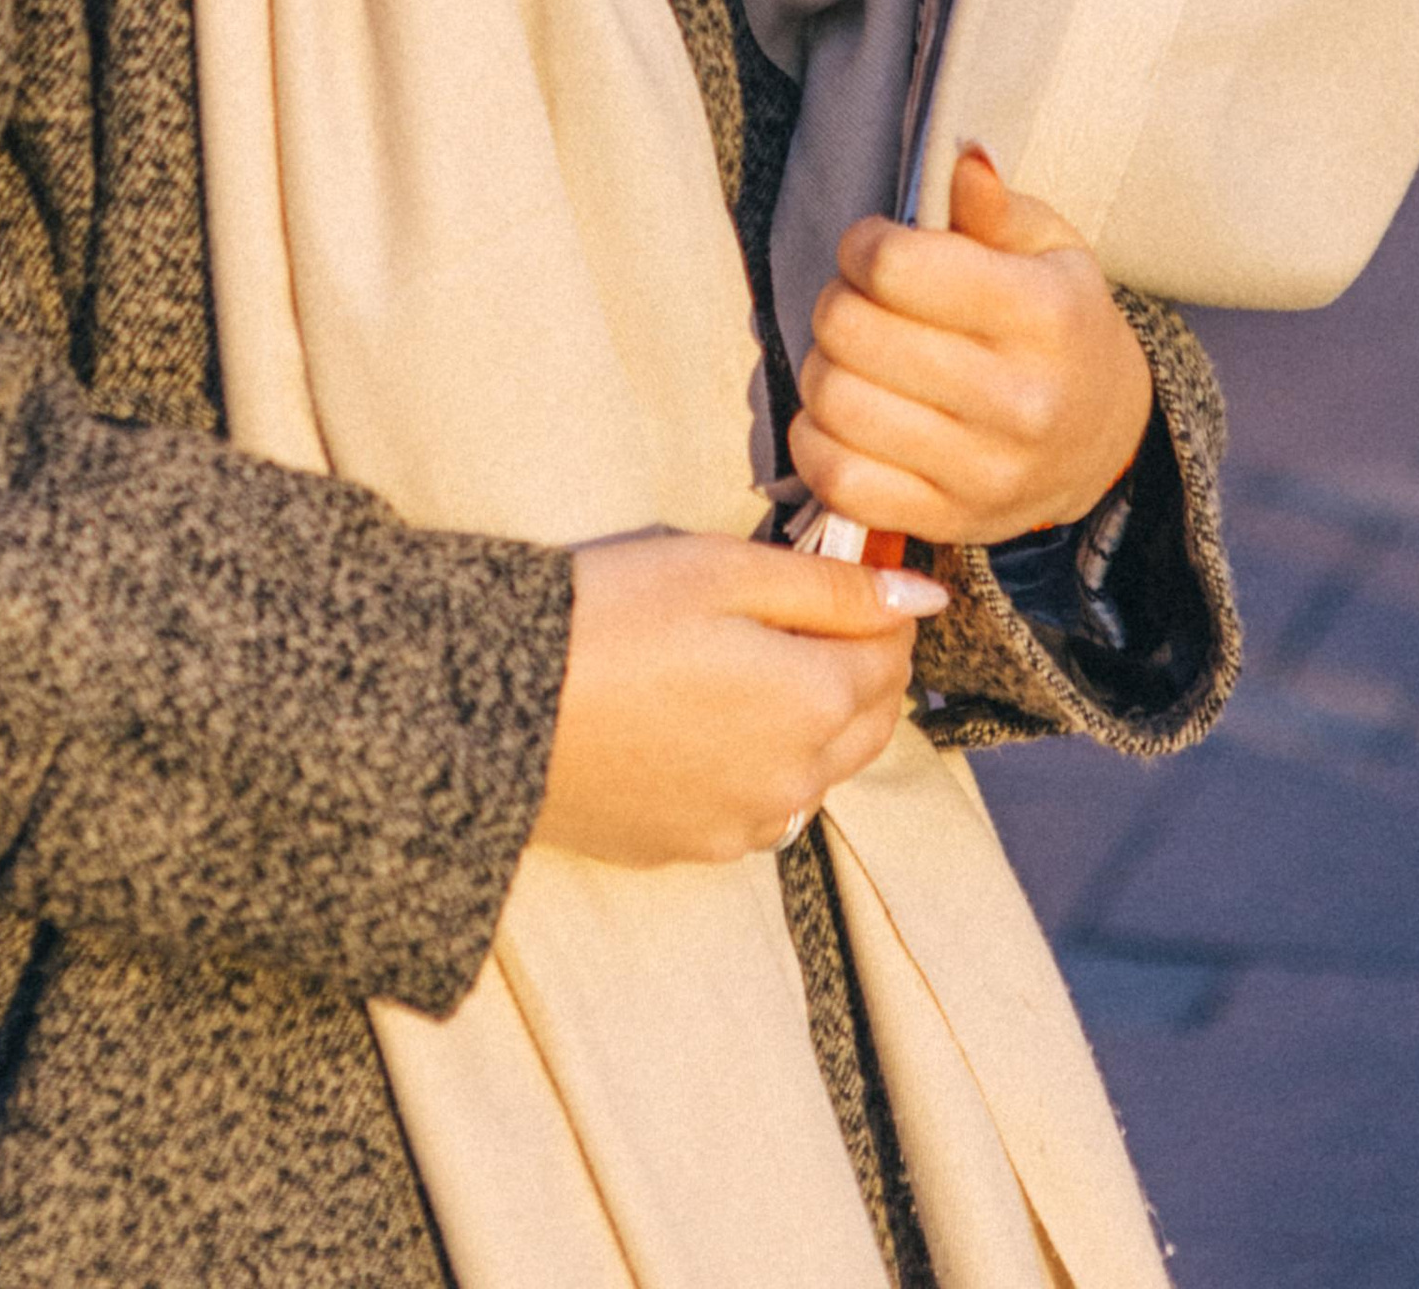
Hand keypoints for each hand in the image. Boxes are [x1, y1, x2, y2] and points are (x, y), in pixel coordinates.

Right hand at [530, 529, 944, 869]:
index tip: (850, 574)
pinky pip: (758, 805)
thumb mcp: (725, 572)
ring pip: (816, 770)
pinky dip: (760, 762)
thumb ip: (832, 589)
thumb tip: (923, 599)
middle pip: (868, 722)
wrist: (495, 707)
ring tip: (756, 661)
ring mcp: (743, 825)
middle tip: (813, 612)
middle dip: (860, 666)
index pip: (893, 657)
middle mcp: (795, 782)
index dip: (880, 608)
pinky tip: (710, 720)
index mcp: (815, 705)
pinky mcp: (690, 848)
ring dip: (814, 719)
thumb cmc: (611, 616)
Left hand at [787, 146, 1154, 548]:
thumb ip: (995, 204)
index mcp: (1043, 316)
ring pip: (835, 402)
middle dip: (838, 301)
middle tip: (861, 301)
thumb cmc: (1060, 323)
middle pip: (851, 331)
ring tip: (855, 356)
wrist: (1103, 439)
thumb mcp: (1049, 247)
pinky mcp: (948, 522)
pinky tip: (846, 414)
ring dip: (823, 367)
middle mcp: (1019, 401)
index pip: (896, 267)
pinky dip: (817, 440)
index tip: (875, 248)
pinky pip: (837, 480)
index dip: (864, 244)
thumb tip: (963, 161)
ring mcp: (984, 472)